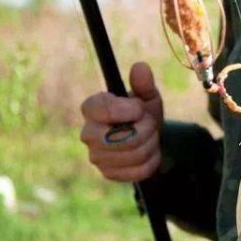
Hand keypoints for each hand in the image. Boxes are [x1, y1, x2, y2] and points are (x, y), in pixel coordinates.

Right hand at [80, 62, 163, 181]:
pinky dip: (152, 161)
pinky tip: (149, 153)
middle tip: (149, 123)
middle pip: (120, 137)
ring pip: (133, 154)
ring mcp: (96, 157)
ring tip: (150, 136)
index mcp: (92, 108)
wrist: (146, 138)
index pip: (101, 109)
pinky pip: (138, 171)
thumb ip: (144, 84)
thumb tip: (140, 67)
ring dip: (151, 144)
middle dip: (145, 129)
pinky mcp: (109, 174)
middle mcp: (88, 133)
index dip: (127, 110)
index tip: (139, 108)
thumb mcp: (146, 97)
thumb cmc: (142, 114)